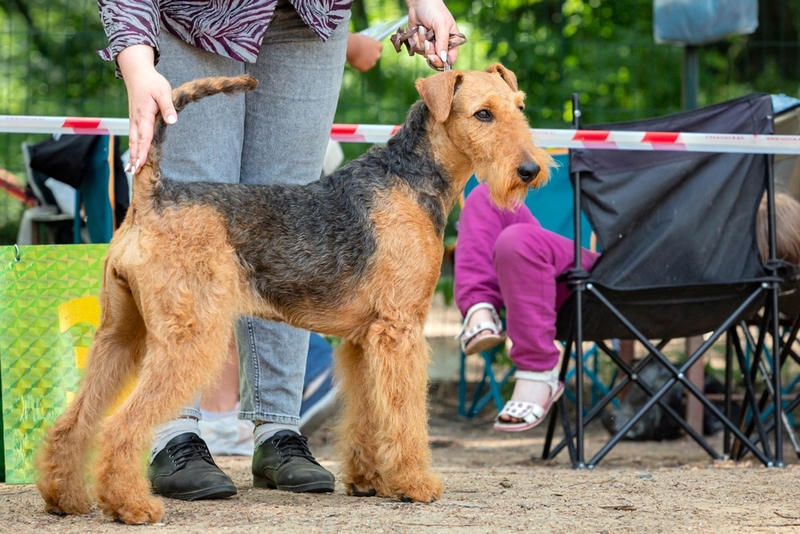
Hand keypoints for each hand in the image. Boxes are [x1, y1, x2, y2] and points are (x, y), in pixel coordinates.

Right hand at [117, 45, 176, 173]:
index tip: (141, 164)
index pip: (144, 137)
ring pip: (132, 140)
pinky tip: (134, 156)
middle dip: (135, 157)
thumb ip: (168, 107)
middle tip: (133, 173)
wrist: (137, 73)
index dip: (143, 151)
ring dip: (132, 155)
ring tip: (131, 170)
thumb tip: (172, 121)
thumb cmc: (152, 82)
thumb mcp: (163, 91)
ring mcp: (134, 120)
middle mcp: (136, 120)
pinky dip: (133, 147)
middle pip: (135, 142)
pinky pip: (133, 136)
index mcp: (144, 114)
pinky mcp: (135, 119)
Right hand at [346, 33, 382, 72]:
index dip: (372, 50)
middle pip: (375, 57)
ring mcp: (372, 63)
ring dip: (365, 62)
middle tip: (362, 55)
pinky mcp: (366, 69)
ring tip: (356, 59)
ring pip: (369, 64)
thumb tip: (366, 47)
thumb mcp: (365, 39)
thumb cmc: (356, 40)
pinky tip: (354, 62)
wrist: (351, 47)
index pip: (378, 49)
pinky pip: (363, 68)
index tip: (367, 50)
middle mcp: (377, 55)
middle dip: (370, 57)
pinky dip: (359, 66)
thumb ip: (368, 45)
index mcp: (378, 46)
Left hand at [405, 0, 459, 69]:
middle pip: (436, 59)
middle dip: (430, 51)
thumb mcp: (441, 25)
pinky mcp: (421, 42)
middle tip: (428, 42)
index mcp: (452, 40)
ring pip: (425, 54)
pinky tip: (418, 29)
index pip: (450, 58)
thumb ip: (442, 42)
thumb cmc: (434, 10)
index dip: (442, 61)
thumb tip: (443, 59)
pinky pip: (417, 48)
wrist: (419, 2)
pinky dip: (415, 39)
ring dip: (422, 42)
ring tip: (423, 28)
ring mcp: (431, 44)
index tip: (434, 58)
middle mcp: (442, 44)